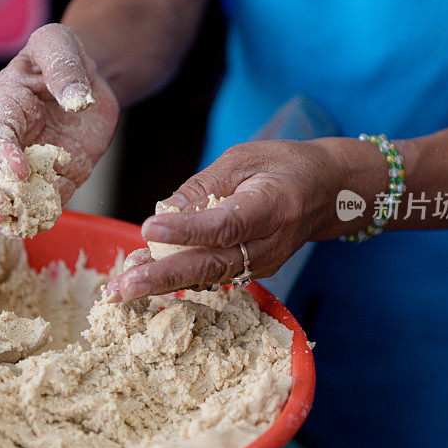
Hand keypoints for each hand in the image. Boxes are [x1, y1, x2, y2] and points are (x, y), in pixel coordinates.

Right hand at [0, 23, 118, 222]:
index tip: (19, 170)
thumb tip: (77, 102)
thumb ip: (64, 67)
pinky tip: (45, 222)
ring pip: (15, 193)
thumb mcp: (59, 43)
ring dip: (15, 212)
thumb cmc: (61, 53)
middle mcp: (14, 138)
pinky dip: (47, 211)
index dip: (4, 153)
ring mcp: (36, 160)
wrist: (87, 74)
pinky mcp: (61, 174)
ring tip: (21, 228)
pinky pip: (50, 198)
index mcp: (6, 103)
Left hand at [106, 139, 349, 301]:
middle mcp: (270, 243)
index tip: (148, 229)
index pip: (225, 224)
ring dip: (163, 284)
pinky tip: (144, 277)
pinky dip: (178, 278)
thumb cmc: (282, 166)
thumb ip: (202, 188)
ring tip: (121, 288)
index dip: (187, 230)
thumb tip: (162, 213)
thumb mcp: (242, 159)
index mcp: (272, 205)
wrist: (326, 192)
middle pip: (212, 264)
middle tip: (121, 288)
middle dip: (163, 277)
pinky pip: (212, 276)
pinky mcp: (253, 271)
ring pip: (208, 277)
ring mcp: (263, 263)